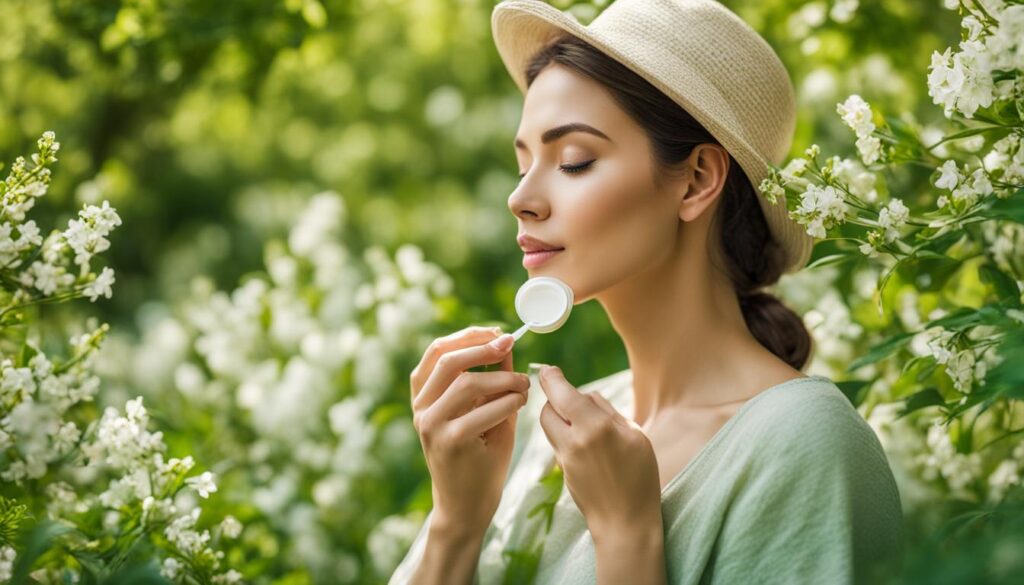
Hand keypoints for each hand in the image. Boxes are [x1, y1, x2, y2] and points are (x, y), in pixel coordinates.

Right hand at [410, 326, 530, 534]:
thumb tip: (506, 343)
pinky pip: (481, 411)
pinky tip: (519, 404)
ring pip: (466, 383)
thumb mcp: (485, 410)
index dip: (467, 336)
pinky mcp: (448, 442)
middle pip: (449, 362)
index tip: (497, 332)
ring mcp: (431, 426)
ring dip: (503, 379)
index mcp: (424, 397)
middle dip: (483, 348)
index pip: (437, 352)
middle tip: (511, 345)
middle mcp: (421, 409)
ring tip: (523, 386)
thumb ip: (492, 379)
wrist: (467, 507)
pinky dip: (506, 402)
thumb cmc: (480, 456)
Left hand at [536, 365, 662, 534]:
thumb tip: (584, 395)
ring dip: (558, 418)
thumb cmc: (640, 477)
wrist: (626, 523)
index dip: (550, 377)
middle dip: (555, 399)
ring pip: (548, 426)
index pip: (560, 392)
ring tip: (582, 423)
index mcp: (594, 426)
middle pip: (547, 408)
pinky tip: (586, 446)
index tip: (548, 370)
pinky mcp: (561, 471)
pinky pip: (557, 443)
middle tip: (573, 400)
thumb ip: (606, 411)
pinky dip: (564, 436)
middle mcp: (573, 440)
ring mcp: (564, 458)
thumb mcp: (635, 435)